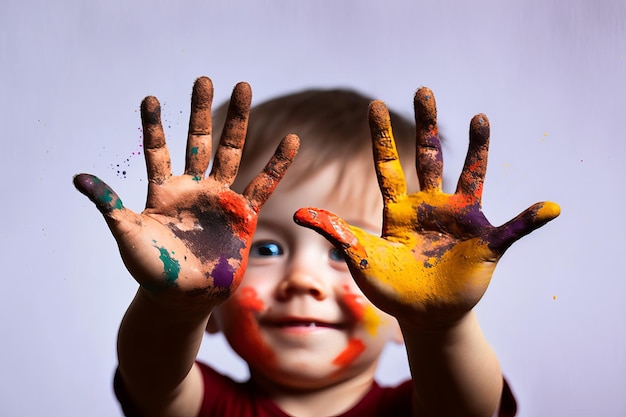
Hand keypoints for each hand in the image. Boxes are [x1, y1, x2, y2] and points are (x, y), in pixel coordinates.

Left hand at [74, 77, 298, 308]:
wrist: (184, 299)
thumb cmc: (152, 271)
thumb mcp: (128, 236)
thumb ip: (110, 206)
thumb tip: (78, 178)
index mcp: (163, 192)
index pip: (157, 151)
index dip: (154, 126)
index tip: (150, 98)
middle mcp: (193, 189)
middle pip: (198, 141)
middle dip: (201, 111)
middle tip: (204, 80)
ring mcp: (220, 199)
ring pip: (230, 153)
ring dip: (237, 122)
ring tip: (243, 88)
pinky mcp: (244, 215)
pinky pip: (264, 185)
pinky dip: (278, 164)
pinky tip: (291, 140)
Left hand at [294, 87, 558, 326]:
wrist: (423, 316)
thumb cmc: (390, 289)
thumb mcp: (361, 259)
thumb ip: (337, 233)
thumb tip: (300, 212)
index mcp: (399, 209)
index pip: (388, 165)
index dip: (382, 136)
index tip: (376, 104)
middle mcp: (431, 206)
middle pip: (429, 157)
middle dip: (427, 124)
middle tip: (423, 89)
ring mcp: (459, 222)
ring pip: (470, 176)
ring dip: (477, 149)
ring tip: (480, 117)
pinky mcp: (484, 245)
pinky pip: (512, 230)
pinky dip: (530, 220)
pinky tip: (550, 207)